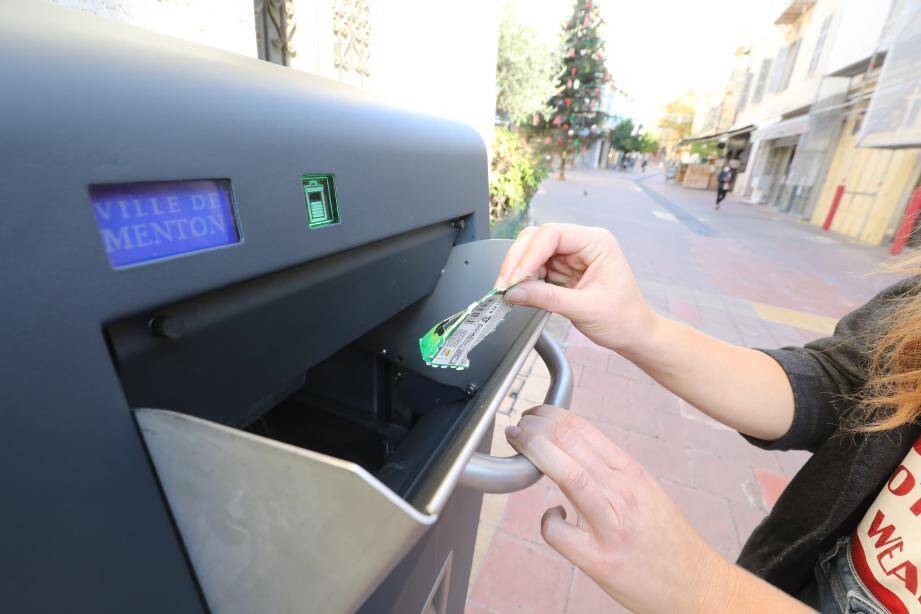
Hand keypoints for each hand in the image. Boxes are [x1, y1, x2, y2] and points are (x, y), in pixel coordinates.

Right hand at [496, 223, 656, 351]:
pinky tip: (519, 291)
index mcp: (596, 242)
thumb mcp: (584, 309)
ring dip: (518, 270)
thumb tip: (514, 292)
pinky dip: (524, 279)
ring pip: (532, 252)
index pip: (552, 235)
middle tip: (504, 285)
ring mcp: (571, 256)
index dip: (529, 255)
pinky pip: (536, 268)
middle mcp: (582, 243)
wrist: (634, 334)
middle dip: (518, 261)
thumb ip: (547, 298)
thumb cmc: (623, 318)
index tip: (515, 278)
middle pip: (537, 239)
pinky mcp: (563, 270)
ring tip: (509, 290)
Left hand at [505, 405, 733, 613]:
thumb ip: (609, 471)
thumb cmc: (666, 539)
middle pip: (571, 444)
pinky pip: (560, 533)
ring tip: (519, 445)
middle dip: (536, 428)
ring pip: (569, 475)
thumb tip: (568, 448)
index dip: (551, 416)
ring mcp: (612, 527)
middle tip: (519, 427)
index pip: (584, 430)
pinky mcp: (600, 561)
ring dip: (536, 452)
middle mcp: (623, 493)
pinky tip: (553, 517)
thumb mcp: (644, 492)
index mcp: (632, 474)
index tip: (534, 414)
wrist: (697, 585)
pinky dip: (547, 520)